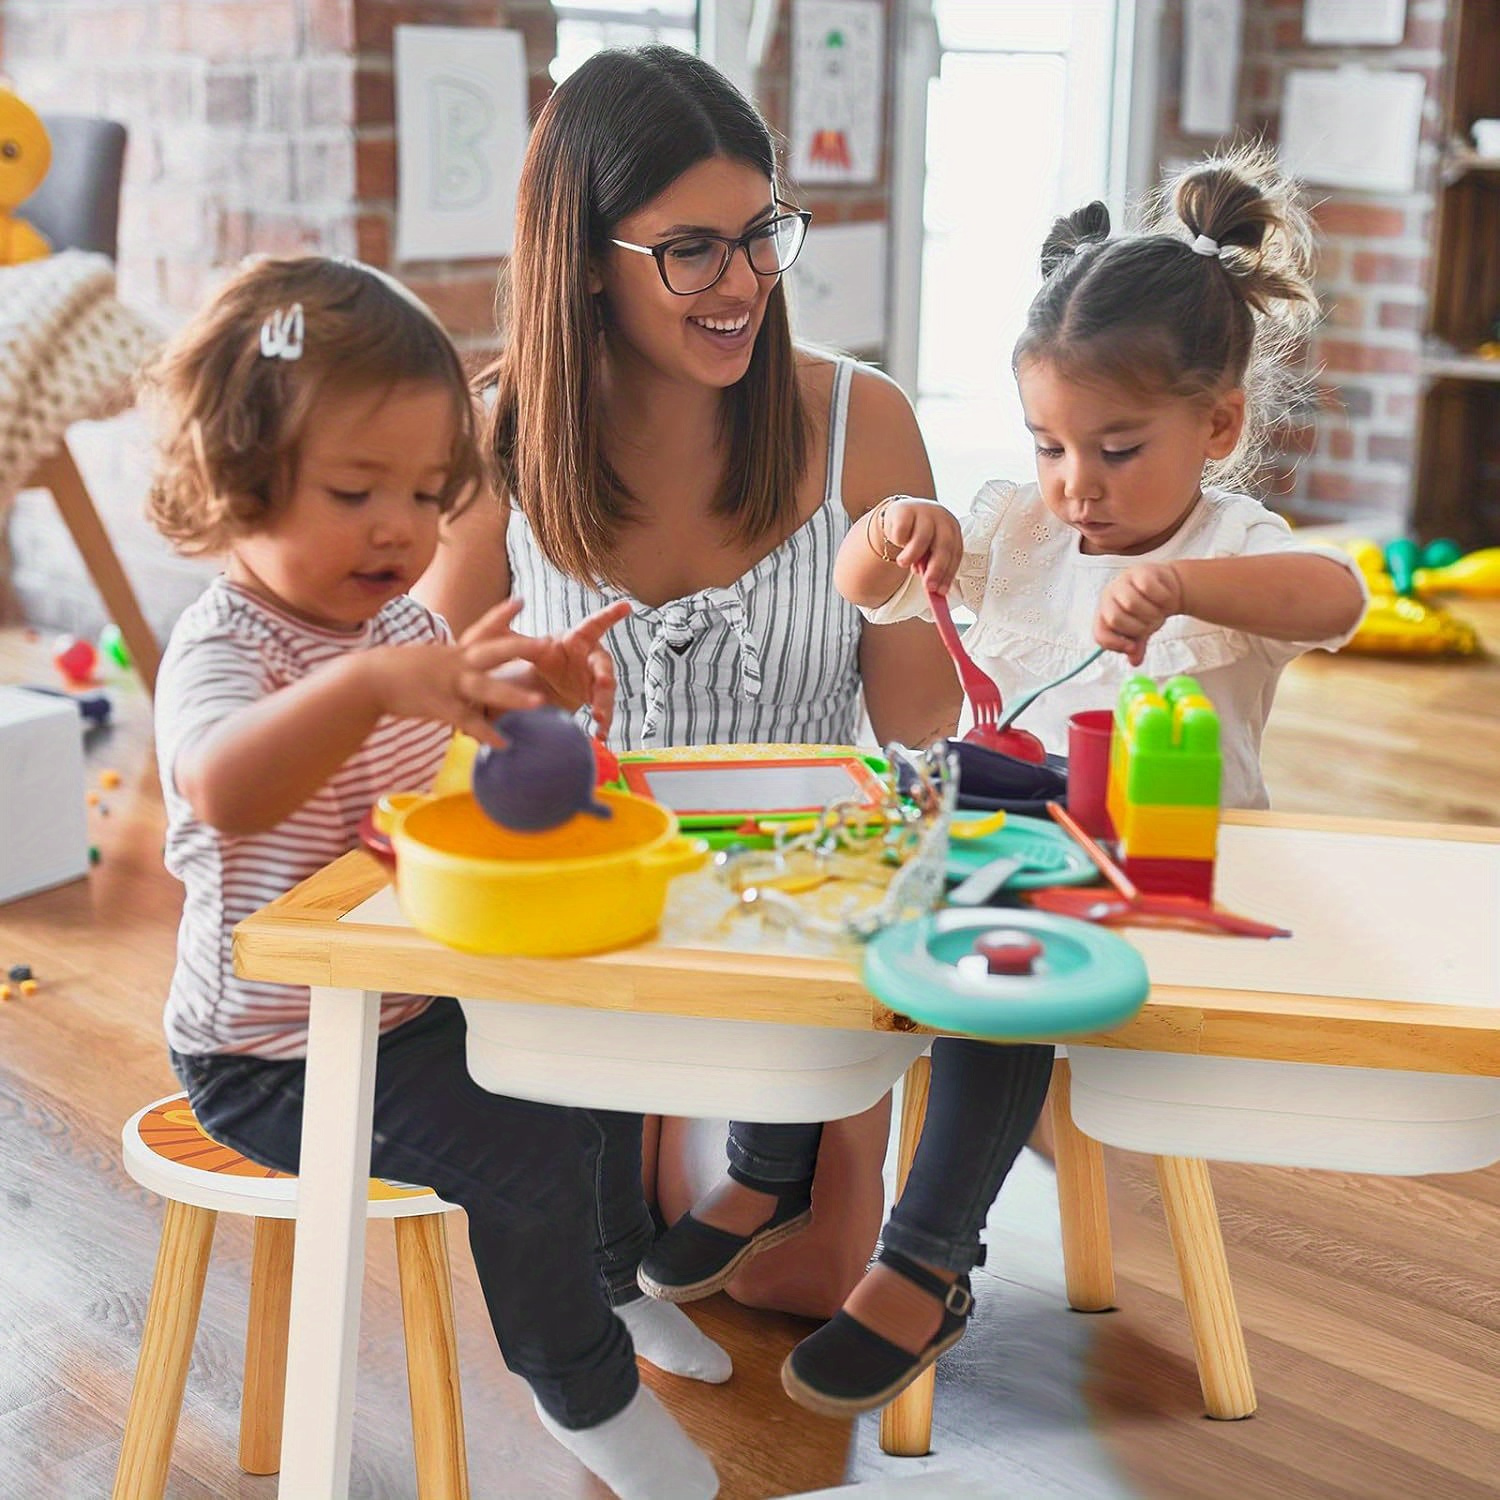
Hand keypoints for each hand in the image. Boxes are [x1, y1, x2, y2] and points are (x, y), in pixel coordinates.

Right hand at [362, 598, 546, 746]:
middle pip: (493, 651)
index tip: (521, 601)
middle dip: (520, 647)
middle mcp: (454, 662)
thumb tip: (457, 667)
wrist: (365, 679)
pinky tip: (504, 744)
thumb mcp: (426, 661)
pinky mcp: (439, 705)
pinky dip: (485, 734)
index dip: (502, 615)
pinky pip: (467, 721)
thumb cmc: (394, 671)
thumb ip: (446, 664)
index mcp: (453, 652)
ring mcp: (448, 683)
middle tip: (547, 643)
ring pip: (486, 688)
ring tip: (539, 702)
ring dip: (513, 696)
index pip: (481, 628)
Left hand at [498, 599, 631, 735]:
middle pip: (603, 666)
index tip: (626, 606)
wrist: (544, 684)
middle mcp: (592, 659)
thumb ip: (514, 640)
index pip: (594, 626)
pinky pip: (604, 711)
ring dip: (604, 704)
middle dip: (605, 675)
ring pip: (606, 692)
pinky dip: (603, 723)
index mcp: (577, 641)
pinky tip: (600, 735)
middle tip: (603, 683)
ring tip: (598, 718)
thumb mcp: (526, 650)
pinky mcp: (596, 699)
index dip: (610, 615)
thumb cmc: (540, 658)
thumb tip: (494, 624)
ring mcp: (596, 680)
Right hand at [877, 498, 964, 591]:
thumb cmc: (918, 536)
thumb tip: (934, 591)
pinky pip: (902, 532)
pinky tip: (899, 543)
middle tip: (928, 586)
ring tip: (903, 563)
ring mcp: (924, 512)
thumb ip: (932, 568)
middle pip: (943, 545)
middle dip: (936, 569)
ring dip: (912, 556)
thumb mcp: (928, 552)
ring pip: (922, 538)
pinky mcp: (905, 510)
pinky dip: (899, 542)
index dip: (949, 573)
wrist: (900, 514)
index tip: (941, 590)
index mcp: (952, 529)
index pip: (955, 553)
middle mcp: (941, 518)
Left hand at [1094, 563, 1183, 665]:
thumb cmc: (1149, 610)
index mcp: (1104, 614)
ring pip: (1132, 604)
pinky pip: (1149, 589)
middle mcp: (1109, 597)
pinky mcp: (1140, 571)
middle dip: (1137, 627)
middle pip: (1115, 618)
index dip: (1115, 644)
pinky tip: (1165, 599)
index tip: (1133, 647)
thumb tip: (1134, 662)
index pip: (1100, 633)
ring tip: (1159, 612)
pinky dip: (1161, 598)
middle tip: (1151, 626)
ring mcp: (1123, 582)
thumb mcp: (1142, 631)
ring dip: (1151, 614)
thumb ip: (1136, 646)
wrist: (1168, 588)